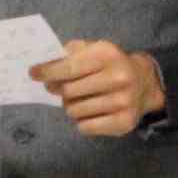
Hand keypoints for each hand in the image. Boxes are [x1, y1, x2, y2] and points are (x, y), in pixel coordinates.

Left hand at [33, 40, 164, 137]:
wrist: (144, 83)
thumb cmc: (109, 65)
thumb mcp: (92, 50)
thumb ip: (67, 54)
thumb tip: (43, 66)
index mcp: (108, 55)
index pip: (69, 68)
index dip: (47, 72)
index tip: (33, 73)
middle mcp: (118, 77)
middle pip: (68, 91)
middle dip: (58, 90)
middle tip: (58, 88)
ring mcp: (123, 101)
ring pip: (74, 111)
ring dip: (71, 106)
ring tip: (81, 99)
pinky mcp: (124, 122)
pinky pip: (85, 127)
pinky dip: (82, 121)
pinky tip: (91, 112)